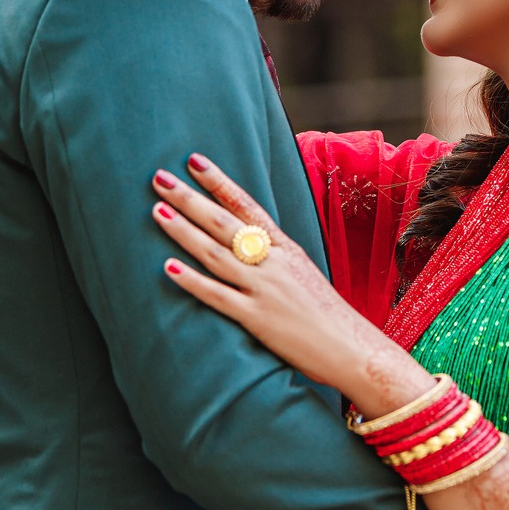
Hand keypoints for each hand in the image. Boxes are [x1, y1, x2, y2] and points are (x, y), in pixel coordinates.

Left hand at [152, 157, 429, 415]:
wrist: (352, 349)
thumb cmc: (327, 315)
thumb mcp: (303, 273)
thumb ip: (275, 256)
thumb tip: (247, 242)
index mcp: (285, 247)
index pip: (247, 205)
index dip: (219, 182)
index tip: (194, 160)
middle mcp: (273, 261)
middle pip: (224, 223)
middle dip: (190, 198)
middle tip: (160, 177)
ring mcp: (264, 288)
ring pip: (216, 253)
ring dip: (183, 230)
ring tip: (156, 210)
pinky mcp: (256, 318)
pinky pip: (217, 295)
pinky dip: (192, 281)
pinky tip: (168, 268)